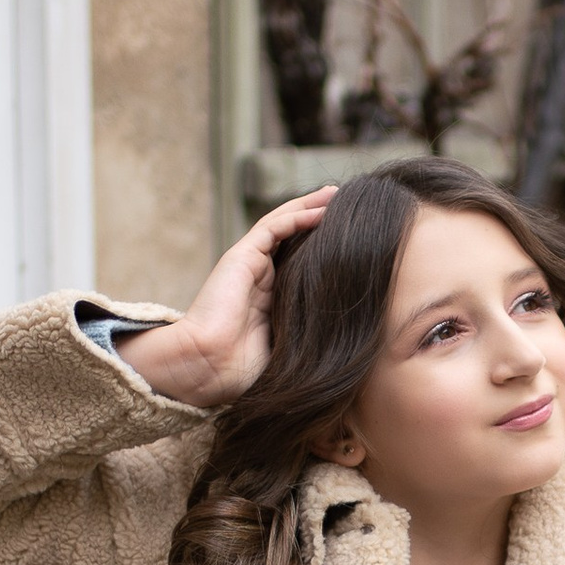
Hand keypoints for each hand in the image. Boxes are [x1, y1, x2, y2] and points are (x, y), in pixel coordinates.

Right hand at [118, 188, 335, 405]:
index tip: (356, 246)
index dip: (324, 252)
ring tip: (338, 194)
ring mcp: (250, 264)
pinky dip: (299, 215)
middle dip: (320, 221)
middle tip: (351, 208)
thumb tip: (347, 340)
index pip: (301, 266)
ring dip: (311, 207)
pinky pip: (275, 226)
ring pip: (284, 224)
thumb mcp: (288, 350)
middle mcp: (260, 278)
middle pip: (295, 239)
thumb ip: (309, 336)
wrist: (208, 365)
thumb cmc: (242, 370)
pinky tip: (324, 209)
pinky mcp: (242, 256)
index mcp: (269, 301)